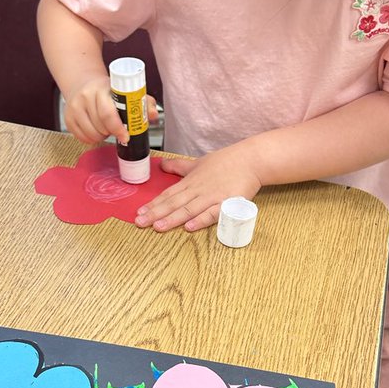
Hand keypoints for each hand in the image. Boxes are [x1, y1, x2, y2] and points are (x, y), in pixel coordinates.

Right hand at [64, 76, 158, 145]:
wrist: (82, 82)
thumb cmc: (107, 90)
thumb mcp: (126, 92)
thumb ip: (144, 102)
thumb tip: (153, 115)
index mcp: (101, 88)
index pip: (107, 114)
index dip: (118, 128)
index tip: (125, 136)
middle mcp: (84, 97)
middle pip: (100, 126)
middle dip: (111, 132)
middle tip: (117, 128)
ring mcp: (74, 108)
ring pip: (91, 134)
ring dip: (102, 136)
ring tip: (106, 127)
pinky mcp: (68, 119)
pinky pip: (82, 138)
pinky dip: (92, 139)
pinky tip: (96, 129)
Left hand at [135, 144, 262, 231]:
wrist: (250, 160)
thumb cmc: (225, 162)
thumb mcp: (198, 163)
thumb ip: (179, 167)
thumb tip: (162, 165)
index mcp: (190, 182)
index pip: (168, 194)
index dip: (153, 204)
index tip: (139, 212)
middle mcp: (198, 189)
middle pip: (174, 203)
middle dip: (156, 213)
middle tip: (140, 223)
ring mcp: (212, 196)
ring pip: (189, 209)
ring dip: (173, 218)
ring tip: (158, 227)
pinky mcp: (228, 203)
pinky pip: (212, 213)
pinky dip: (201, 220)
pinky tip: (189, 226)